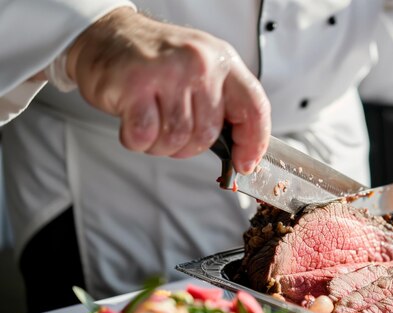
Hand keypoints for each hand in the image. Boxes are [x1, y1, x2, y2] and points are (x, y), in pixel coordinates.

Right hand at [66, 7, 269, 173]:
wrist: (106, 35)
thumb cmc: (156, 62)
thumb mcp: (201, 72)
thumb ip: (224, 106)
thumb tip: (241, 154)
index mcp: (223, 61)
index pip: (254, 109)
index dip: (253, 144)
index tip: (244, 164)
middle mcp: (200, 63)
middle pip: (209, 134)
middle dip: (189, 146)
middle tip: (171, 130)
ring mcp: (168, 72)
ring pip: (178, 138)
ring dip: (161, 144)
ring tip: (151, 122)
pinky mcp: (135, 84)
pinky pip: (145, 135)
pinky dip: (137, 140)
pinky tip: (133, 121)